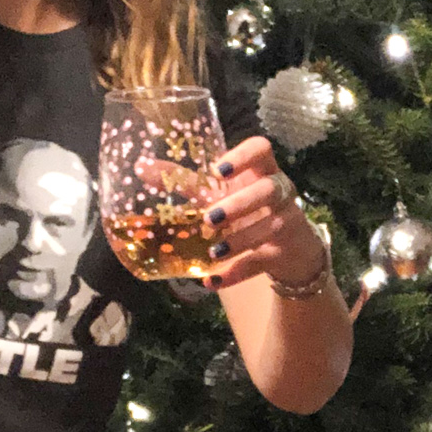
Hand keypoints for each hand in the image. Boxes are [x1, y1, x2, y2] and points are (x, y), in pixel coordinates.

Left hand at [196, 137, 326, 292]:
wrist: (291, 250)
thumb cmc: (250, 210)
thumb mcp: (221, 193)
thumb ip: (186, 181)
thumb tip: (141, 167)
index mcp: (262, 170)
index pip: (261, 149)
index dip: (243, 156)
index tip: (218, 170)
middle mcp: (280, 192)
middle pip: (268, 189)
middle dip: (240, 203)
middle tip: (210, 218)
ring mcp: (287, 222)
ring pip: (270, 227)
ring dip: (240, 240)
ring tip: (213, 252)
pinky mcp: (285, 252)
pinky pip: (261, 263)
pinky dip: (236, 273)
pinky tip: (211, 281)